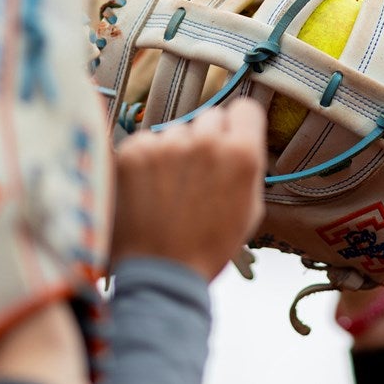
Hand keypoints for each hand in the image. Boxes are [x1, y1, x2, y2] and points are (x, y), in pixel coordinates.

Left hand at [111, 98, 265, 281]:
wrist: (161, 273)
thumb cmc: (207, 247)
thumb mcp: (249, 209)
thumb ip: (247, 166)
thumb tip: (240, 139)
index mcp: (241, 154)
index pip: (244, 109)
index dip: (238, 126)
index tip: (230, 137)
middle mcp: (205, 142)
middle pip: (209, 117)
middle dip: (206, 140)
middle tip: (198, 175)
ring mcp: (166, 145)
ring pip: (176, 131)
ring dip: (175, 152)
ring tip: (171, 190)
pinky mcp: (134, 152)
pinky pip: (147, 142)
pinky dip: (147, 160)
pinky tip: (150, 190)